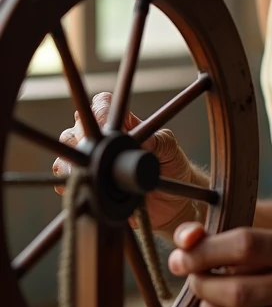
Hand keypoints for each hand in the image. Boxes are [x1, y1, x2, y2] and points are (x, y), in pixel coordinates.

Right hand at [53, 91, 196, 231]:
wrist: (171, 201)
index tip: (105, 124)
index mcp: (122, 124)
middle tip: (93, 153)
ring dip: (70, 162)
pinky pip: (65, 179)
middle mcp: (102, 140)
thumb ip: (158, 141)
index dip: (99, 110)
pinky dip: (69, 182)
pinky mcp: (87, 183)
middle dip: (80, 138)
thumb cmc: (172, 168)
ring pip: (66, 153)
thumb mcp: (170, 150)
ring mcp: (91, 162)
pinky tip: (82, 187)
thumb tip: (143, 140)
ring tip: (85, 172)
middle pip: (75, 128)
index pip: (101, 105)